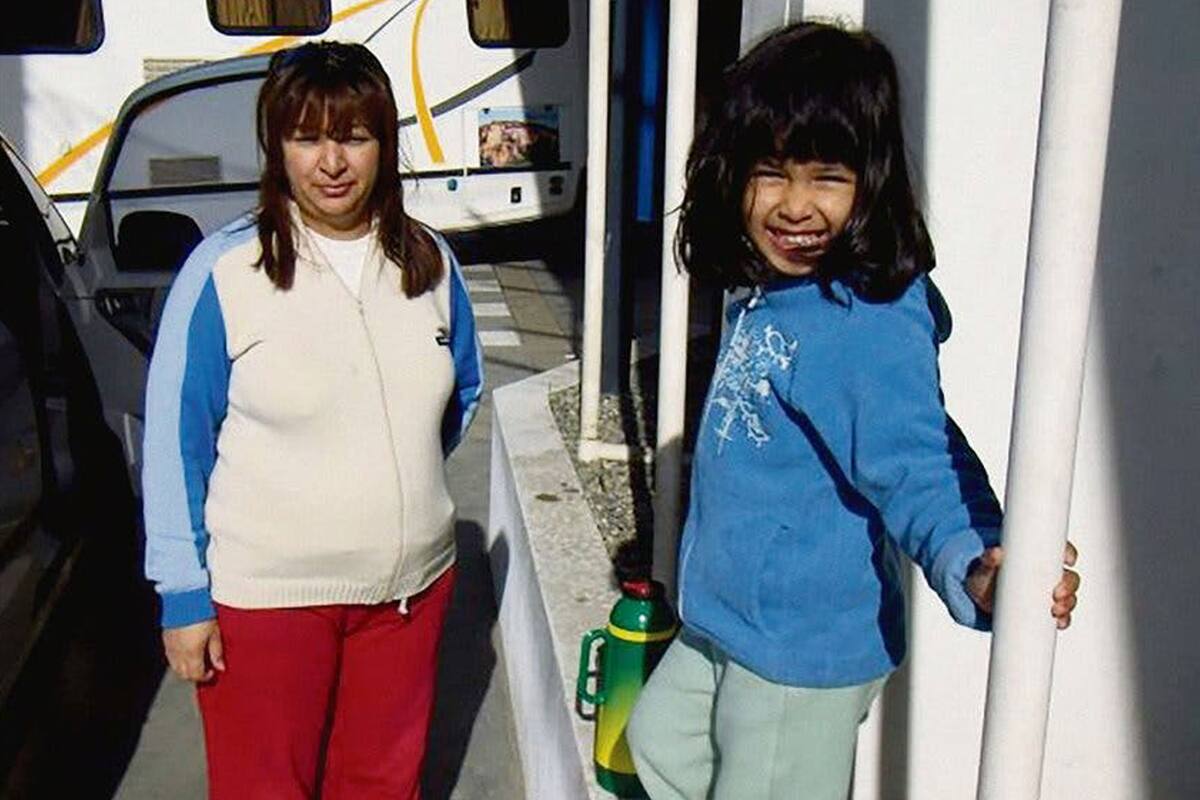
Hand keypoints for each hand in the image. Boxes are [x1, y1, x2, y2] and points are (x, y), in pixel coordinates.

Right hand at [162, 619, 225, 681]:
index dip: (205, 677)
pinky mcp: (165, 640)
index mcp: (192, 653)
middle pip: (184, 674)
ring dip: (185, 669)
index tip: (211, 672)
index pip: (196, 674)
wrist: (184, 599)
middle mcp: (179, 653)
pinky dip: (177, 660)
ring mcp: (170, 647)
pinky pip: (170, 657)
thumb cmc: (201, 613)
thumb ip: (217, 652)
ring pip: (175, 667)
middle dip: (194, 675)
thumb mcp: (215, 632)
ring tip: (196, 662)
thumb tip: (220, 667)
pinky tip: (185, 654)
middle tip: (204, 670)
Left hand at [965, 541, 1079, 629]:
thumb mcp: (986, 566)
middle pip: (1069, 577)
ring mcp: (1047, 593)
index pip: (1061, 551)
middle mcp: (1047, 575)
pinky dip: (1063, 620)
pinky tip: (1058, 622)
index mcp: (1038, 558)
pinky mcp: (1044, 610)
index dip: (1069, 554)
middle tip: (1057, 593)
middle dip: (1069, 585)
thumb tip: (996, 553)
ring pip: (1069, 597)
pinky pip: (1062, 616)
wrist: (977, 597)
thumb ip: (990, 558)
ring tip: (1055, 610)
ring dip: (1068, 604)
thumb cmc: (985, 576)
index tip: (1068, 560)